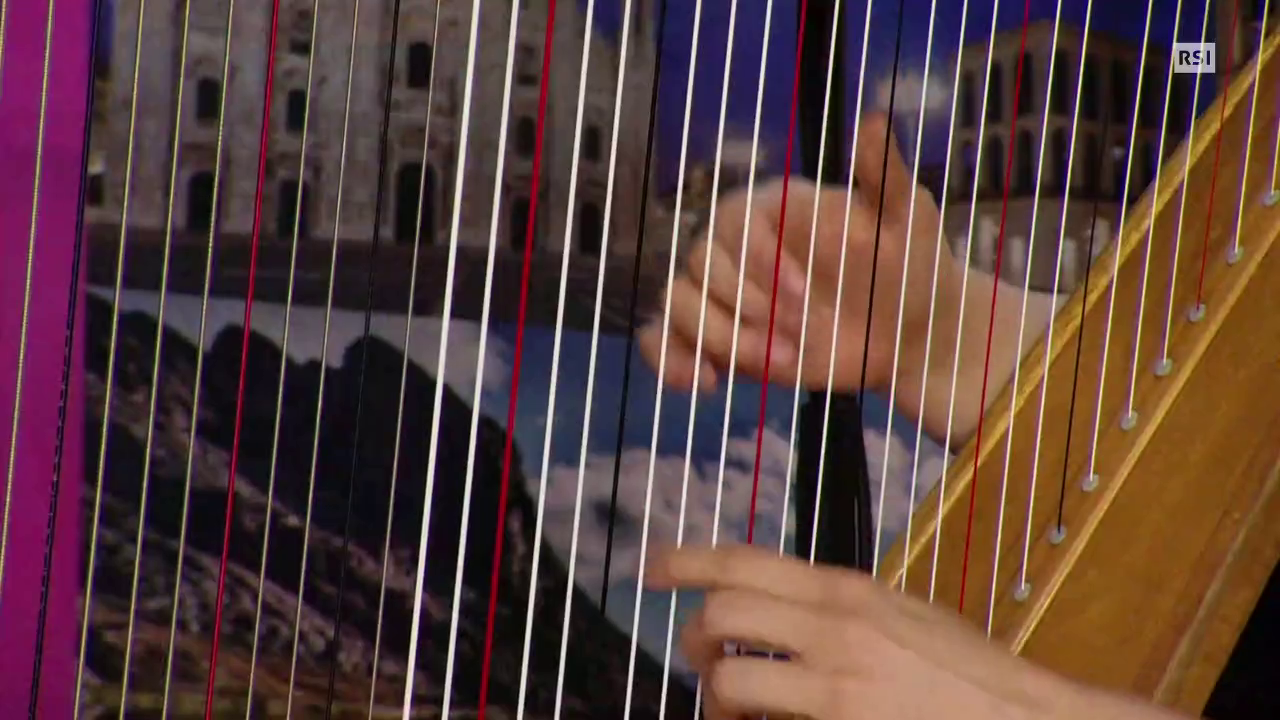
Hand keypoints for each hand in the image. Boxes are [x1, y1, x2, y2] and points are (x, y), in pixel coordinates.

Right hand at [637, 113, 961, 403]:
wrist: (912, 334)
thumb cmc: (911, 267)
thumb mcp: (909, 219)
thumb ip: (884, 175)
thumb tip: (873, 119)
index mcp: (774, 208)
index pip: (734, 221)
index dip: (760, 261)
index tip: (805, 296)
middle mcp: (741, 247)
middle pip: (700, 264)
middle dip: (746, 306)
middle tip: (802, 334)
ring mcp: (727, 295)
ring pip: (679, 303)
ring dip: (721, 338)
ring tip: (780, 362)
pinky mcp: (720, 339)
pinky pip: (667, 340)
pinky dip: (672, 361)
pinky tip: (706, 384)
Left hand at [647, 543, 1181, 719]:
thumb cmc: (968, 673)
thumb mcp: (902, 614)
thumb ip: (839, 607)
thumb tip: (783, 608)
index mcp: (848, 591)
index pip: (745, 561)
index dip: (686, 560)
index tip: (652, 568)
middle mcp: (834, 628)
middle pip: (720, 616)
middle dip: (695, 640)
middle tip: (702, 659)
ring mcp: (835, 686)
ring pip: (729, 679)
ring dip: (717, 696)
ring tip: (733, 709)